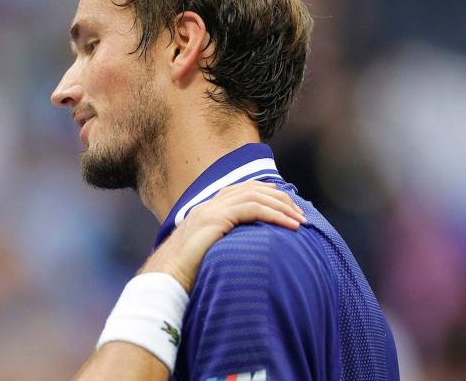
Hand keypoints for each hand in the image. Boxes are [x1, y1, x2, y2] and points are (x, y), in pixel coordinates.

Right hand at [140, 181, 304, 291]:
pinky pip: (252, 209)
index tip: (288, 207)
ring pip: (254, 195)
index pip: (241, 190)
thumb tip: (243, 253)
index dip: (267, 194)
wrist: (165, 278)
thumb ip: (223, 245)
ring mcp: (210, 210)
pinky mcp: (214, 219)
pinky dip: (275, 215)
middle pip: (251, 188)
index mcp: (206, 210)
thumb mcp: (208, 254)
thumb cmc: (185, 274)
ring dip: (282, 207)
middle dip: (280, 199)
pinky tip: (289, 226)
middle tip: (300, 215)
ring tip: (300, 221)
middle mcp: (208, 205)